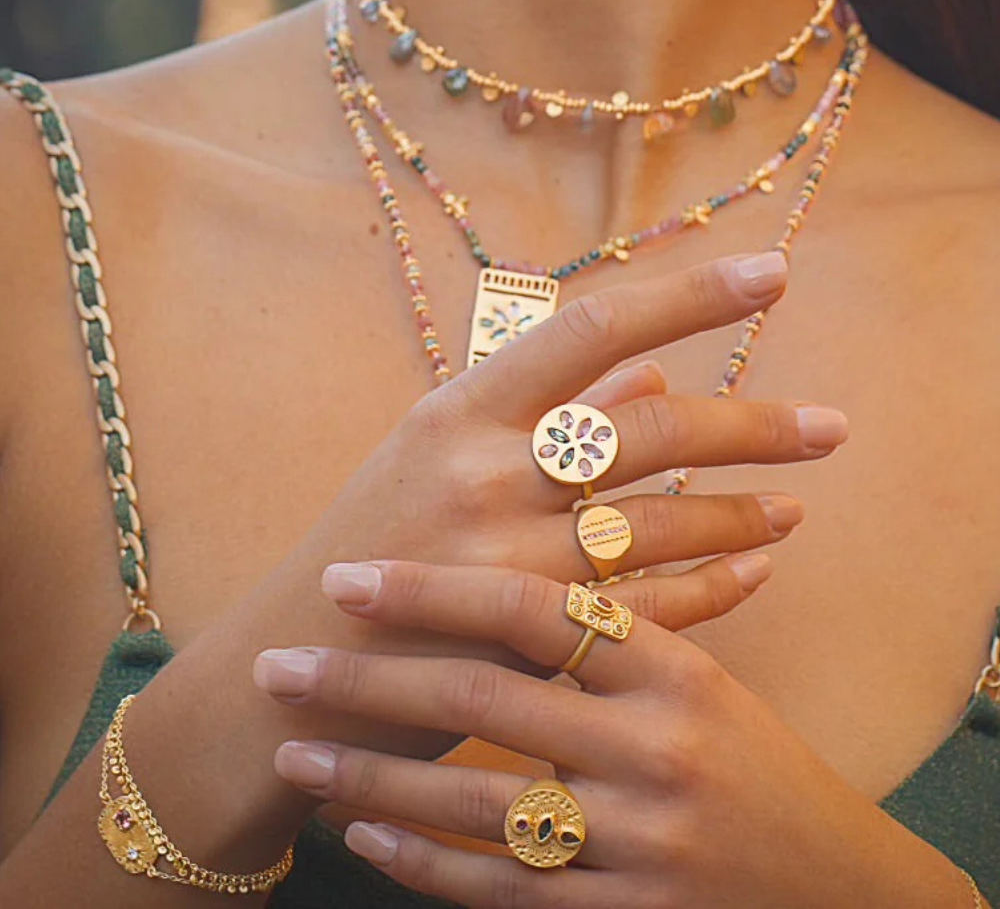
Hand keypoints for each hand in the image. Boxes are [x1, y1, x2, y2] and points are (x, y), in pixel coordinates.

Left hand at [258, 560, 975, 908]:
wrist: (833, 887)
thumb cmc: (751, 758)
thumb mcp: (703, 670)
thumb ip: (630, 592)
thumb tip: (589, 481)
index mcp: (673, 670)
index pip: (533, 611)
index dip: (433, 589)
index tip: (347, 579)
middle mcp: (653, 750)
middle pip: (485, 699)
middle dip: (369, 682)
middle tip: (280, 668)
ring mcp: (636, 843)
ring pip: (474, 804)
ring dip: (371, 781)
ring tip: (295, 758)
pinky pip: (499, 890)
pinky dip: (422, 863)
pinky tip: (364, 840)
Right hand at [287, 251, 847, 662]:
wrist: (296, 670)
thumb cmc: (373, 545)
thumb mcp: (435, 452)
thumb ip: (542, 410)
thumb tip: (647, 371)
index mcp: (461, 410)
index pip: (590, 326)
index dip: (688, 295)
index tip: (770, 271)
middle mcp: (484, 474)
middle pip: (646, 430)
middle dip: (751, 425)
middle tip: (832, 427)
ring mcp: (504, 561)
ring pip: (657, 524)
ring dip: (741, 512)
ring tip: (798, 503)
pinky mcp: (523, 643)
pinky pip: (643, 610)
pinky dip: (710, 587)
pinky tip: (758, 570)